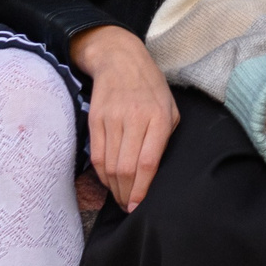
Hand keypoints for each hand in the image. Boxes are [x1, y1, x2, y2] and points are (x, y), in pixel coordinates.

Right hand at [68, 24, 180, 208]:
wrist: (120, 59)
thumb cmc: (151, 87)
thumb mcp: (170, 108)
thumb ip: (166, 137)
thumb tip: (155, 171)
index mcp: (159, 118)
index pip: (148, 162)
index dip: (142, 189)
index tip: (139, 206)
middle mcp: (135, 119)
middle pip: (126, 168)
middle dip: (126, 194)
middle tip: (129, 206)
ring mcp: (112, 118)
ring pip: (109, 165)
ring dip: (114, 188)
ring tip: (120, 197)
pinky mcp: (95, 119)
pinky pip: (96, 155)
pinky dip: (102, 174)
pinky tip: (109, 181)